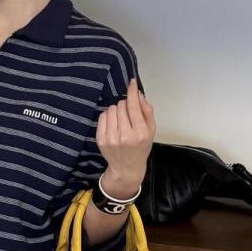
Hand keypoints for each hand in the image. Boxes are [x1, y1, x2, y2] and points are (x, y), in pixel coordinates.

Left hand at [96, 78, 154, 195]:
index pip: (134, 106)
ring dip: (116, 111)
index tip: (132, 83)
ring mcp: (111, 138)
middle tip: (128, 115)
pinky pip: (102, 116)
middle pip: (121, 106)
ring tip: (121, 121)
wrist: (127, 167)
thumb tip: (139, 94)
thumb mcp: (151, 130)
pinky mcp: (101, 139)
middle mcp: (125, 136)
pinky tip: (113, 124)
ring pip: (111, 109)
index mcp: (140, 133)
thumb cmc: (141, 147)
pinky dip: (108, 116)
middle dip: (125, 106)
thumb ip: (147, 111)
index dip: (132, 92)